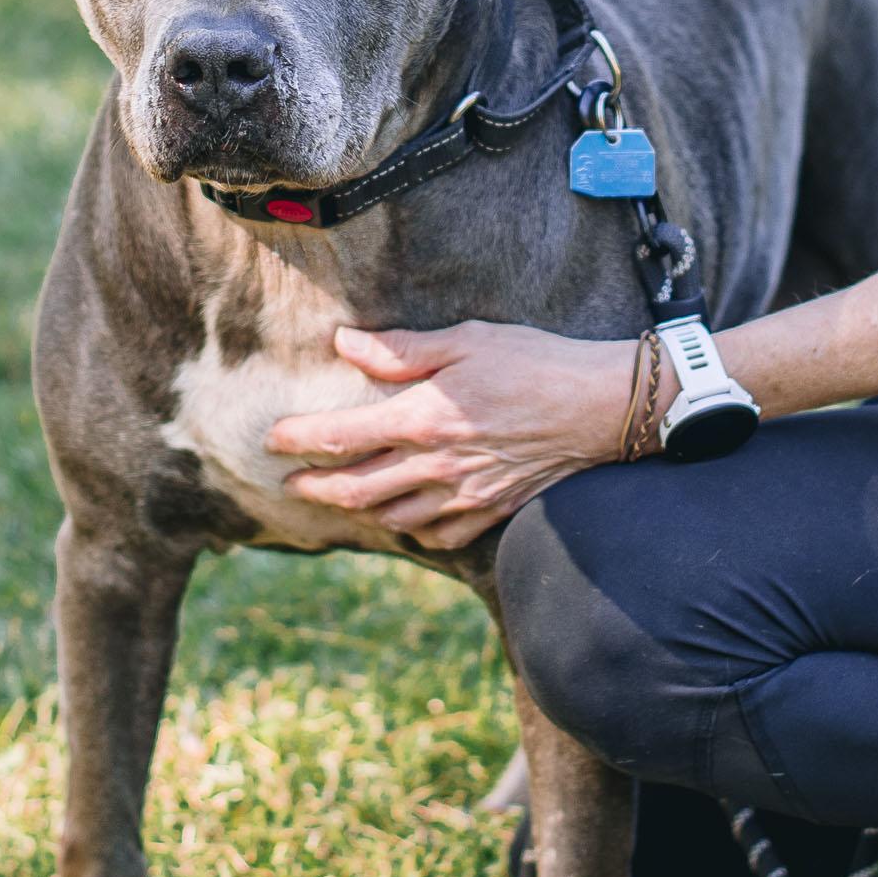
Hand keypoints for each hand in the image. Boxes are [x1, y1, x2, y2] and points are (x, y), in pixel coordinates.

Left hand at [266, 320, 642, 551]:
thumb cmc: (536, 362)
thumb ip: (400, 349)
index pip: (340, 437)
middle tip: (292, 485)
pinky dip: (412, 530)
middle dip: (315, 489)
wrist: (603, 406)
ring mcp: (465, 495)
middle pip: (356, 490)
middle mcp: (437, 465)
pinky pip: (439, 535)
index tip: (274, 441)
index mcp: (423, 418)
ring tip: (342, 499)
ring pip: (393, 518)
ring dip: (359, 511)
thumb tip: (345, 344)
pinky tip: (405, 518)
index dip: (299, 440)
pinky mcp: (493, 510)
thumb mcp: (466, 340)